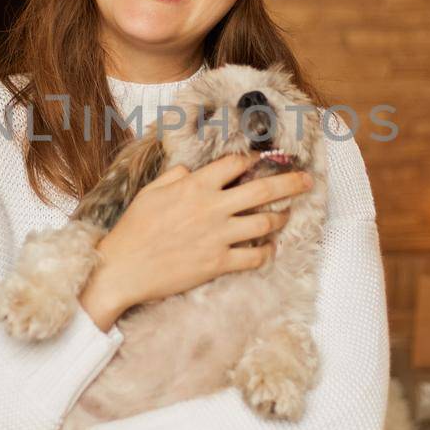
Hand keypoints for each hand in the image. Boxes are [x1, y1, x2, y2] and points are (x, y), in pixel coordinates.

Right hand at [80, 152, 313, 326]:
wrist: (123, 269)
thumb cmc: (133, 229)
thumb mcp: (150, 192)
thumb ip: (175, 176)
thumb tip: (192, 171)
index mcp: (195, 186)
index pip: (236, 165)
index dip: (255, 160)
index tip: (267, 160)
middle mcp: (212, 207)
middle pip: (263, 190)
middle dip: (291, 182)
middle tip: (307, 180)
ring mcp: (218, 236)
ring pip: (265, 223)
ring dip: (280, 218)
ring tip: (286, 216)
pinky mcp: (218, 263)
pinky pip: (254, 257)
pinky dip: (267, 253)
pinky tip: (270, 249)